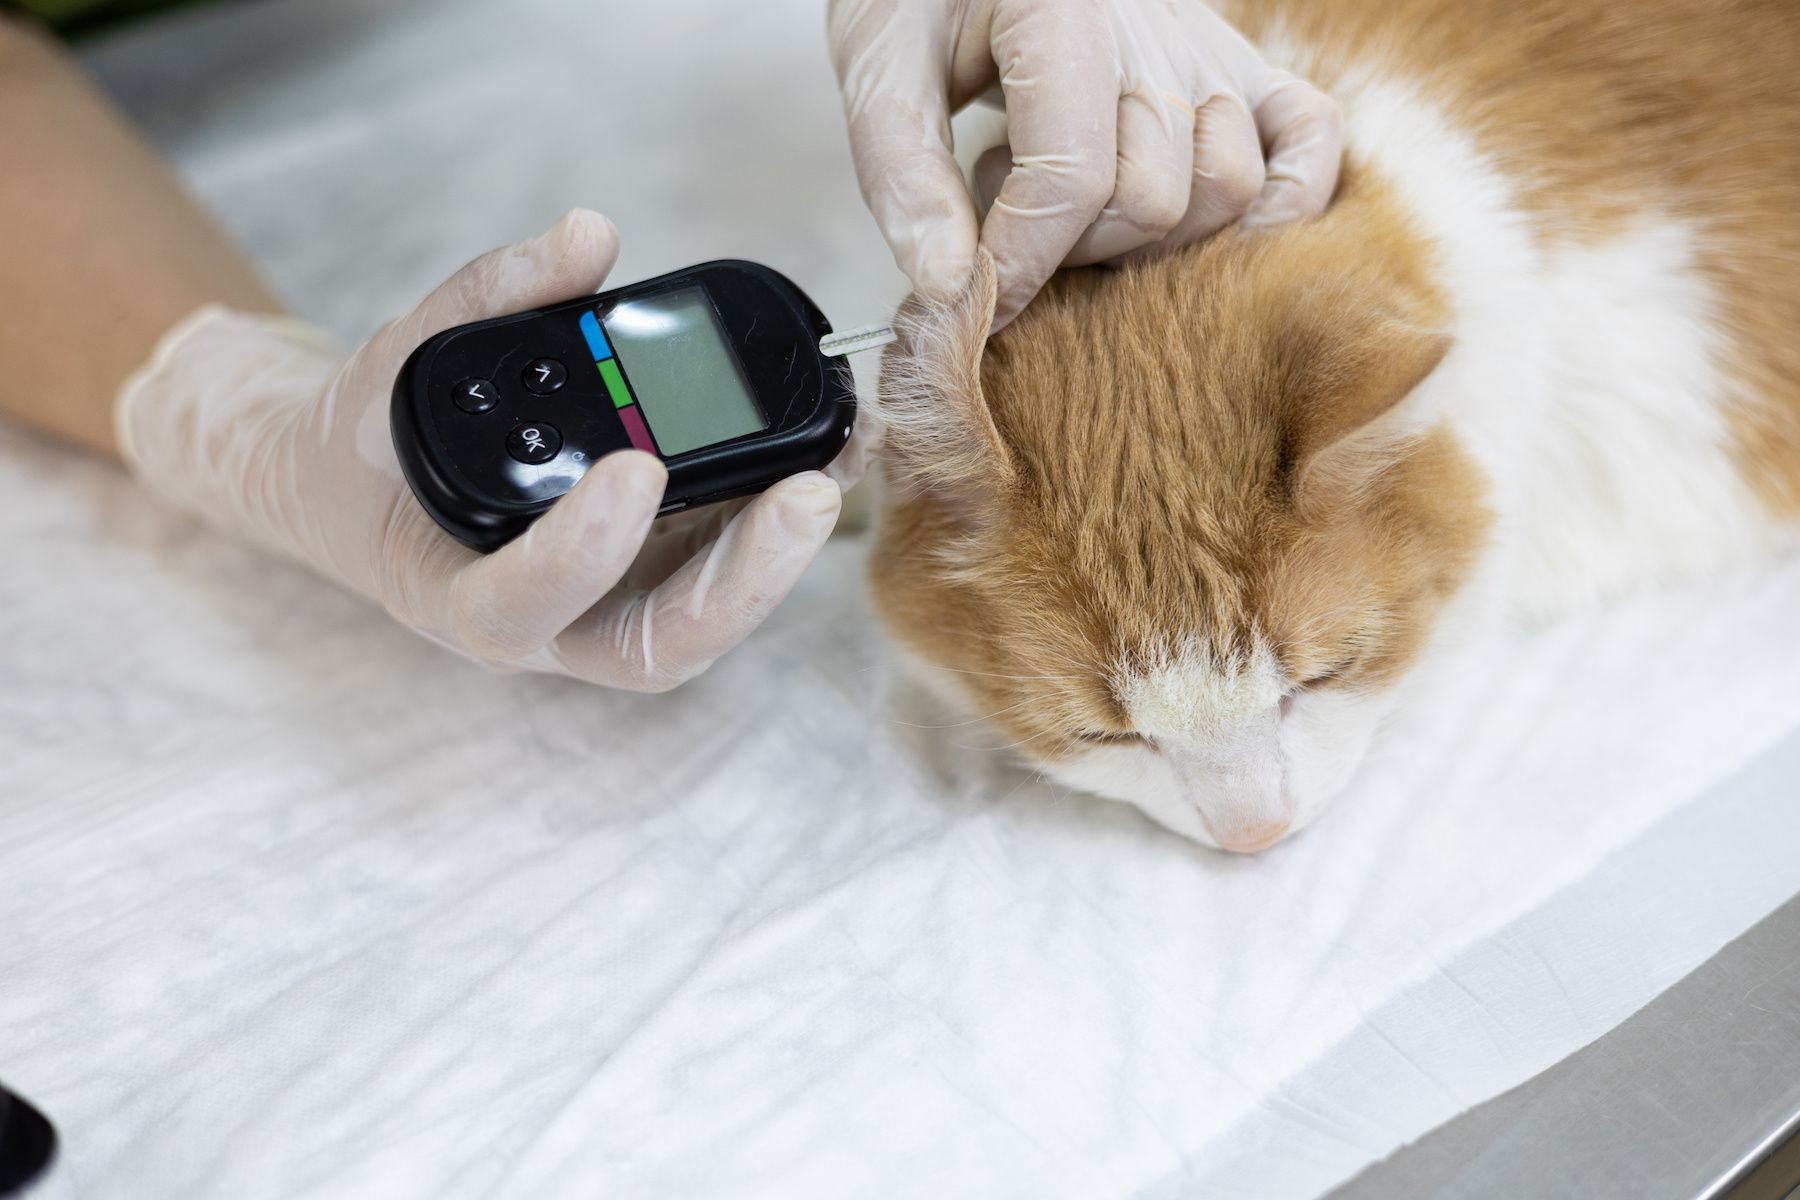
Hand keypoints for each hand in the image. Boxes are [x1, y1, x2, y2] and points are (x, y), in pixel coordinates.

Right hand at [116, 210, 860, 691]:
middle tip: (809, 491)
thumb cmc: (381, 444)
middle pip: (658, 643)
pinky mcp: (660, 581)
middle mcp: (552, 628)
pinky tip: (831, 448)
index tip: (635, 467)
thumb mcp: (408, 358)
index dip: (580, 553)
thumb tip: (587, 235)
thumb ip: (490, 297)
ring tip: (841, 456)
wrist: (375, 492)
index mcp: (459, 597)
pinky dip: (780, 516)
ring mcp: (614, 612)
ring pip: (710, 617)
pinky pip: (727, 568)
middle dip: (743, 577)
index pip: (518, 606)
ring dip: (784, 550)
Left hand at [829, 0, 1342, 326]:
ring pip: (1225, 189)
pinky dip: (1279, 203)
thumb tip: (950, 289)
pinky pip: (1310, 143)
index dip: (1021, 262)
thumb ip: (904, 177)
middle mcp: (1159, 26)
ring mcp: (1212, 48)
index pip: (1073, 178)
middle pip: (1154, 198)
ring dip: (1149, 233)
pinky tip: (1199, 226)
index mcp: (1065, 9)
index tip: (972, 299)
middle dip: (1073, 248)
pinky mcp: (1244, 67)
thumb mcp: (881, 68)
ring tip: (1075, 199)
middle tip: (1012, 222)